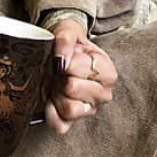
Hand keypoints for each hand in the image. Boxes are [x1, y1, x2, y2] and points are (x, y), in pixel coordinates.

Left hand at [44, 19, 115, 135]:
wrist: (56, 53)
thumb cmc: (67, 43)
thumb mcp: (68, 31)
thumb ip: (66, 39)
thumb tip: (62, 58)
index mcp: (107, 71)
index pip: (89, 70)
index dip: (71, 64)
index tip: (62, 58)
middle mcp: (102, 93)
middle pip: (75, 89)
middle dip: (61, 77)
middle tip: (58, 71)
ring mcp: (87, 109)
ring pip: (69, 109)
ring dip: (56, 94)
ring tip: (55, 83)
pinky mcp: (71, 121)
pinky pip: (60, 125)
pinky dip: (50, 113)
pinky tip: (49, 99)